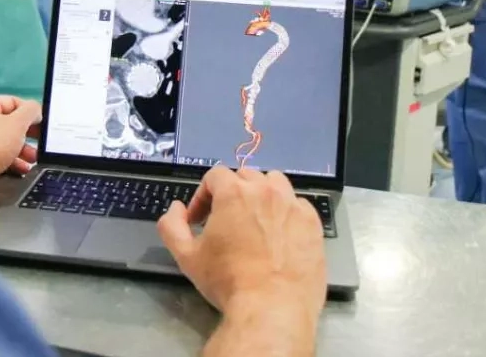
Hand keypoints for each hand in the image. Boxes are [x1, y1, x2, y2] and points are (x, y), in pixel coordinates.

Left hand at [0, 96, 40, 205]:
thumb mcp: (16, 123)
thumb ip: (30, 112)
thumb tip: (36, 111)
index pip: (13, 102)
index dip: (30, 112)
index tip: (44, 125)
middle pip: (10, 124)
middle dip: (28, 135)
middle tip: (41, 144)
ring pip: (6, 144)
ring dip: (23, 151)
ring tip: (34, 160)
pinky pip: (0, 160)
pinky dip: (13, 164)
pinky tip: (23, 170)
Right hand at [157, 167, 326, 318]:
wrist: (273, 308)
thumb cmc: (228, 282)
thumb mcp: (187, 257)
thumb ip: (172, 226)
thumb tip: (176, 209)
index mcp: (234, 193)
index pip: (215, 175)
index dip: (202, 195)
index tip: (200, 218)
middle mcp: (266, 191)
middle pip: (246, 176)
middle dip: (232, 193)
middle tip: (226, 220)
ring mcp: (293, 205)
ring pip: (275, 184)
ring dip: (262, 194)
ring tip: (256, 220)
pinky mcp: (313, 223)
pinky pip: (298, 205)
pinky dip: (287, 212)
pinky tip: (280, 234)